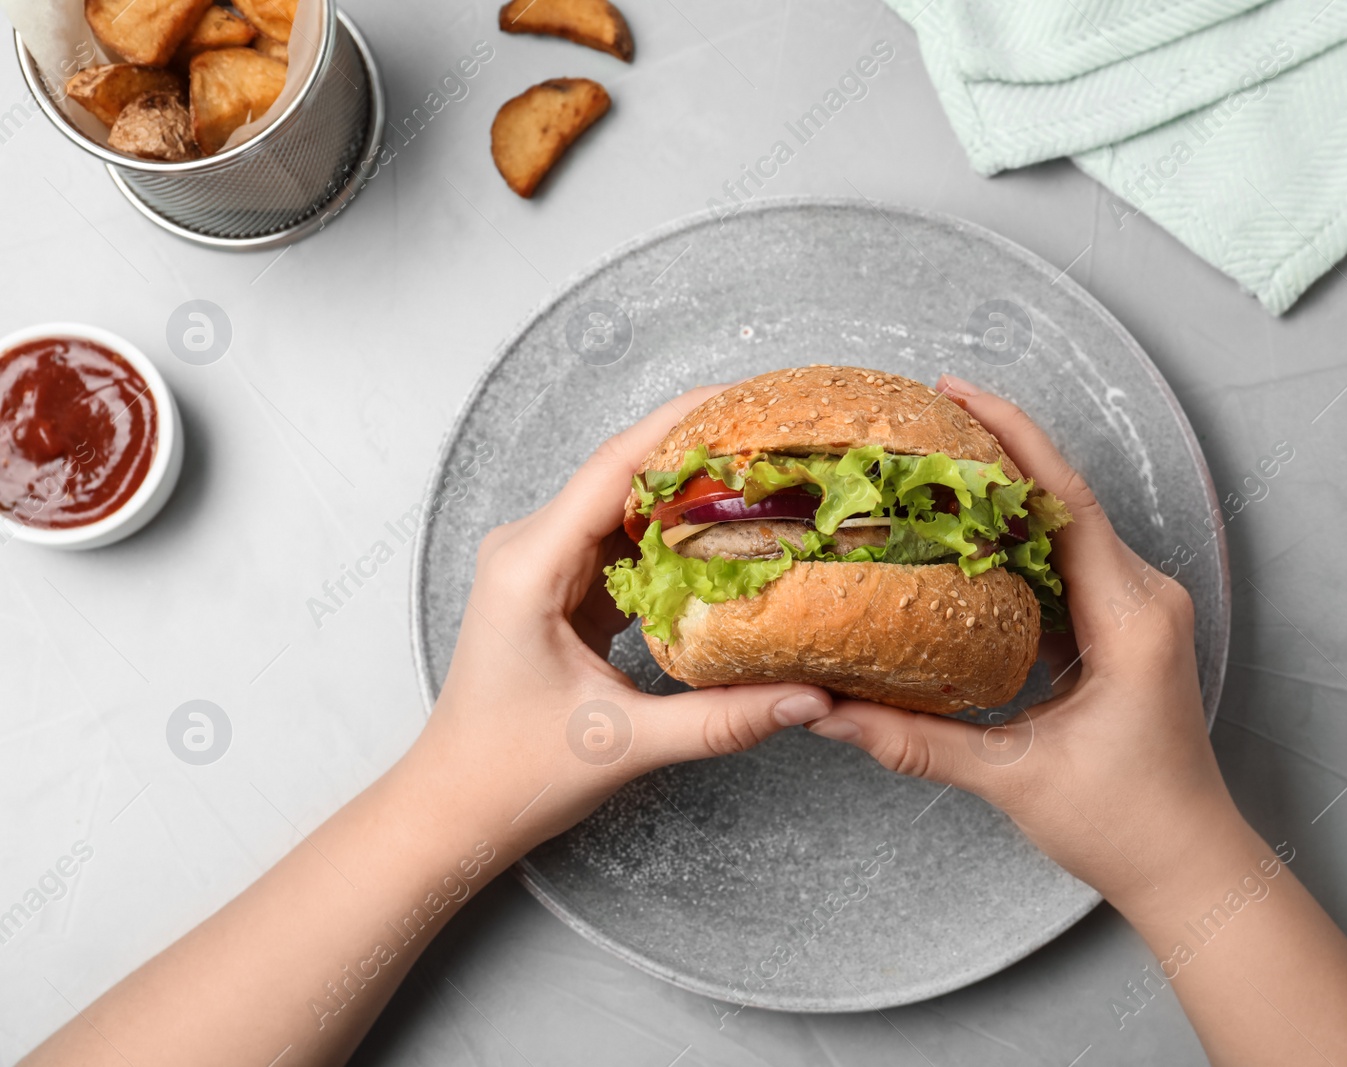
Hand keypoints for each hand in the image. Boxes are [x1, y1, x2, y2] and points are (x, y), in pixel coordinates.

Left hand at [411, 385, 834, 853]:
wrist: (455, 806)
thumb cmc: (510, 775)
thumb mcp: (623, 744)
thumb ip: (721, 719)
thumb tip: (806, 696)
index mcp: (529, 566)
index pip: (615, 469)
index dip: (680, 427)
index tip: (744, 401)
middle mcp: (529, 549)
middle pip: (624, 474)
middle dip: (700, 452)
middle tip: (777, 441)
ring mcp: (543, 563)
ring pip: (627, 504)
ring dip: (691, 492)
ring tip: (766, 477)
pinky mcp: (560, 585)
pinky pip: (624, 540)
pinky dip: (675, 534)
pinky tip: (727, 534)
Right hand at [806, 374, 1240, 909]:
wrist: (1190, 866)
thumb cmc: (1126, 824)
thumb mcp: (1011, 777)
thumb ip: (914, 741)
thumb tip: (829, 712)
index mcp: (1130, 619)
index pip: (1065, 502)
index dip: (1012, 438)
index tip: (957, 392)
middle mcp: (1144, 600)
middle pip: (1065, 499)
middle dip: (999, 451)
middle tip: (925, 420)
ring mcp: (1139, 612)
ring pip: (1067, 529)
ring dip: (1006, 497)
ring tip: (935, 468)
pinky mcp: (1127, 630)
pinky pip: (1069, 566)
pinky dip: (1019, 546)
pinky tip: (968, 542)